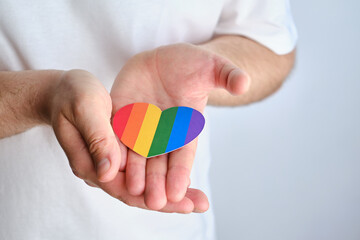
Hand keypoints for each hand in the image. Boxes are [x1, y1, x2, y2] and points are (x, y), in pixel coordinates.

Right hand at [49, 69, 195, 212]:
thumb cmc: (71, 95)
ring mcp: (113, 162)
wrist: (63, 91)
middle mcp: (104, 169)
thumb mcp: (84, 108)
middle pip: (140, 192)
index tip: (182, 203)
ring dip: (171, 189)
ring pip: (146, 182)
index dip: (154, 198)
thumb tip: (109, 170)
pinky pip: (145, 166)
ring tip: (199, 198)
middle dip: (171, 200)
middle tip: (200, 204)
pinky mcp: (122, 151)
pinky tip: (182, 175)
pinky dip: (163, 172)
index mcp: (92, 163)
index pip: (126, 189)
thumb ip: (97, 137)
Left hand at [110, 43, 249, 210]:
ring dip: (135, 174)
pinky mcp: (121, 117)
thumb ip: (227, 76)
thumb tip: (245, 83)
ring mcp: (141, 127)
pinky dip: (113, 151)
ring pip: (137, 155)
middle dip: (158, 182)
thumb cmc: (191, 65)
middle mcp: (163, 133)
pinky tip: (109, 167)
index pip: (184, 154)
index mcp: (185, 127)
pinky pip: (116, 136)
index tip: (179, 192)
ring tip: (133, 191)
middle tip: (155, 202)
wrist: (163, 61)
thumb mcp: (212, 67)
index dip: (181, 172)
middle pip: (160, 162)